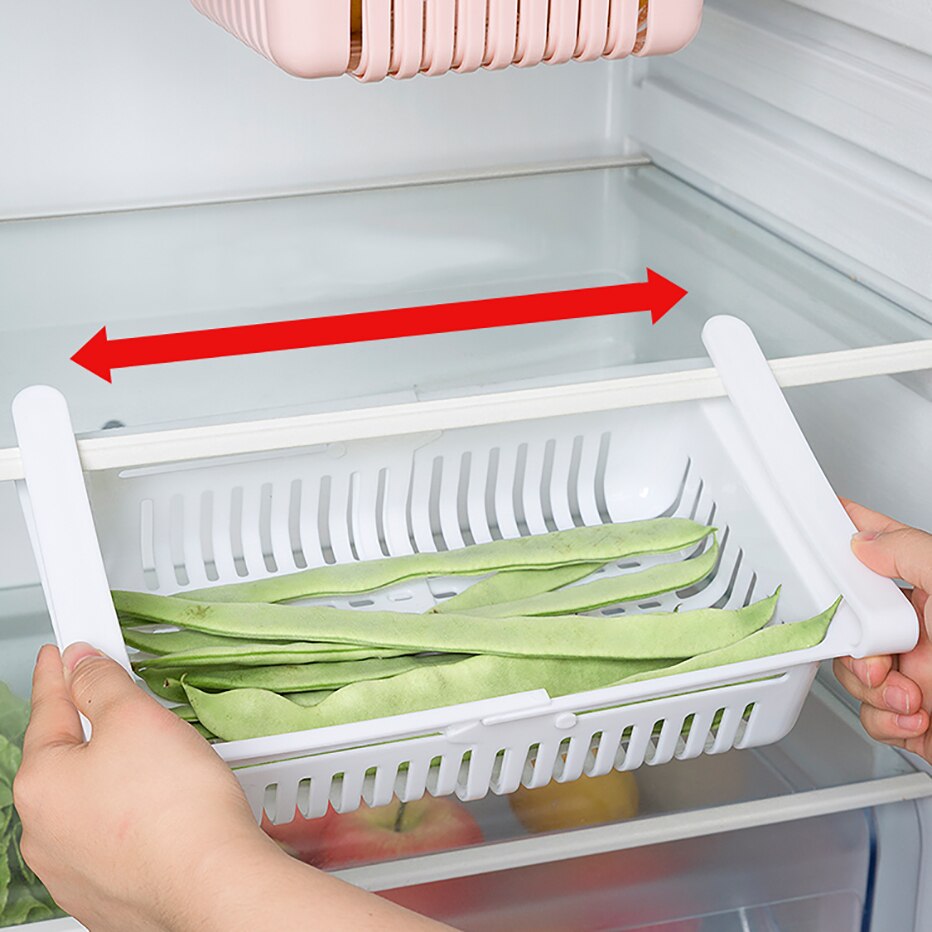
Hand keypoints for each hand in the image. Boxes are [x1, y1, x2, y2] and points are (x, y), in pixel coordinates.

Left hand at [15, 644, 445, 931]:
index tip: (63, 655)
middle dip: (97, 732)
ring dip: (119, 781)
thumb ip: (102, 684)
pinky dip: (136, 821)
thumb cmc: (174, 808)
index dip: (59, 673)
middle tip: (131, 710)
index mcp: (41, 785)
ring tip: (167, 770)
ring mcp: (74, 870)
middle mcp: (44, 833)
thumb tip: (81, 665)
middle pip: (69, 760)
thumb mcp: (136, 717)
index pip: (47, 709)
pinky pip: (116, 842)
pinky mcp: (110, 895)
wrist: (211, 884)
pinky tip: (168, 812)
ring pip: (93, 804)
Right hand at [833, 500, 931, 762]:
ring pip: (854, 670)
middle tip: (877, 648)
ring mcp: (914, 673)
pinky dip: (884, 718)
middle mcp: (921, 633)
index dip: (853, 534)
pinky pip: (869, 713)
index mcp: (931, 596)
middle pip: (853, 620)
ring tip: (906, 691)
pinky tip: (912, 713)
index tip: (827, 523)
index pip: (885, 551)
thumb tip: (866, 541)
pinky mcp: (909, 715)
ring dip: (872, 686)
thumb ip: (911, 553)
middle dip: (854, 640)